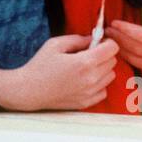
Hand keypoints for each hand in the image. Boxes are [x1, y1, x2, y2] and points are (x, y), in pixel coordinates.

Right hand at [0, 35, 118, 111]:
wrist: (28, 90)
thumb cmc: (40, 65)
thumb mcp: (56, 44)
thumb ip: (78, 39)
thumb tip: (94, 39)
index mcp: (85, 62)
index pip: (112, 48)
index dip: (107, 42)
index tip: (98, 42)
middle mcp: (91, 79)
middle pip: (113, 62)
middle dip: (104, 55)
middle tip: (89, 54)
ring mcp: (89, 93)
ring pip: (110, 76)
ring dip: (102, 69)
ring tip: (86, 68)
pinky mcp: (86, 103)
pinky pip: (103, 91)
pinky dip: (98, 84)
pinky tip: (85, 80)